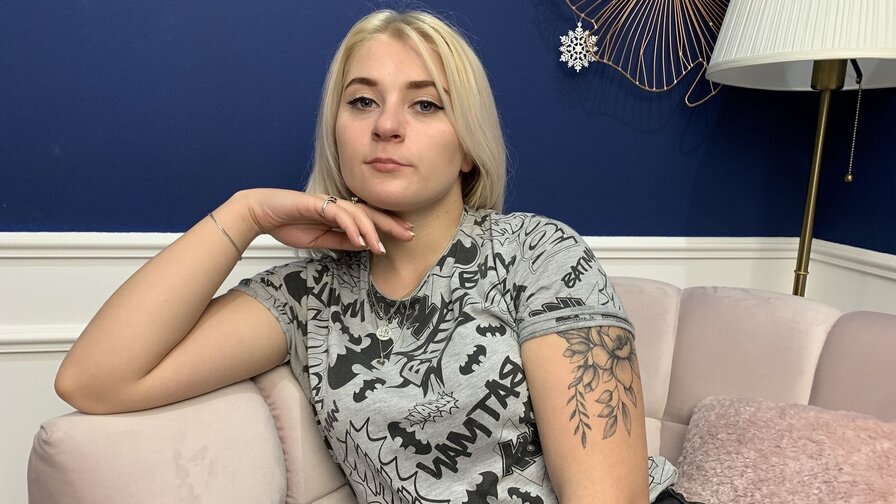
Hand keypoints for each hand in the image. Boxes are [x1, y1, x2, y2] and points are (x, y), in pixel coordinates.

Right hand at [236, 189, 412, 253]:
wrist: (260, 213)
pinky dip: (350, 226)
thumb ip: (341, 241)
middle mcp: (336, 205)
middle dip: (391, 223)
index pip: (369, 218)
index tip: (406, 234)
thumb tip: (364, 245)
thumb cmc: (287, 223)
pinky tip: (359, 238)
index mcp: (339, 213)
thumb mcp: (320, 240)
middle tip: (410, 234)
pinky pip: (338, 214)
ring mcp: (326, 202)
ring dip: (371, 230)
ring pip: (357, 213)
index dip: (388, 225)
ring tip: (381, 246)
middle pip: (370, 212)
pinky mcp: (315, 202)